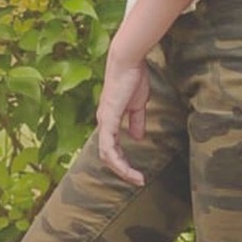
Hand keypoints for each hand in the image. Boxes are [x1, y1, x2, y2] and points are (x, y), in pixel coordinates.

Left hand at [96, 48, 150, 187]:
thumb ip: (136, 121)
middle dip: (122, 170)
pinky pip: (108, 145)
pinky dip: (117, 159)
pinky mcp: (108, 118)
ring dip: (121, 169)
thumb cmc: (132, 78)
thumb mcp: (138, 105)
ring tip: (136, 179)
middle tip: (138, 180)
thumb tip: (137, 137)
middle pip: (107, 155)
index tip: (138, 173)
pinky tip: (126, 168)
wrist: (128, 61)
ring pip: (106, 154)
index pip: (112, 148)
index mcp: (110, 120)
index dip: (123, 162)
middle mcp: (103, 123)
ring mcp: (104, 121)